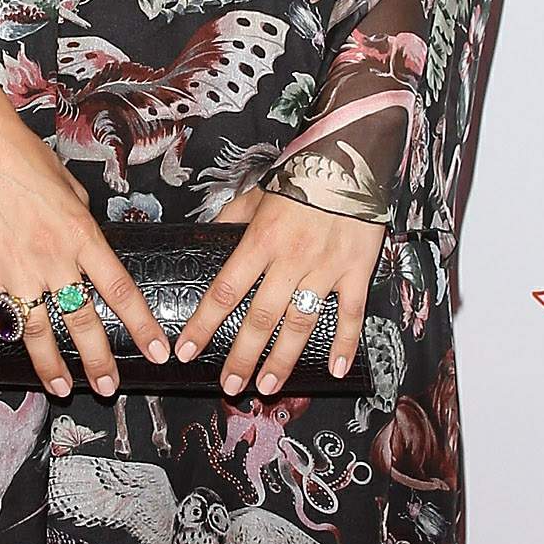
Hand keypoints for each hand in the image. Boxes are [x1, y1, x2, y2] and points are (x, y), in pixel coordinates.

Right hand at [0, 91, 171, 397]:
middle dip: (97, 361)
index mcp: (82, 237)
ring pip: (35, 330)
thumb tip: (91, 245)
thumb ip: (85, 223)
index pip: (120, 290)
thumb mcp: (73, 188)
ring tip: (59, 388)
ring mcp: (15, 268)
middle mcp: (52, 258)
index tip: (157, 354)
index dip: (142, 326)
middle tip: (108, 387)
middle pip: (81, 321)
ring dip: (48, 365)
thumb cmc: (29, 159)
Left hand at [176, 187, 385, 396]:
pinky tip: (335, 370)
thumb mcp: (256, 193)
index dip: (203, 324)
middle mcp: (291, 260)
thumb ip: (230, 219)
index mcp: (260, 240)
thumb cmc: (300, 175)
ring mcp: (326, 268)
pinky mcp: (356, 270)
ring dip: (283, 359)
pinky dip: (345, 344)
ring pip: (301, 323)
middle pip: (260, 318)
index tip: (187, 350)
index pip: (224, 291)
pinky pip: (351, 314)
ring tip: (268, 386)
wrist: (351, 157)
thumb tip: (207, 237)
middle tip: (230, 386)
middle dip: (242, 357)